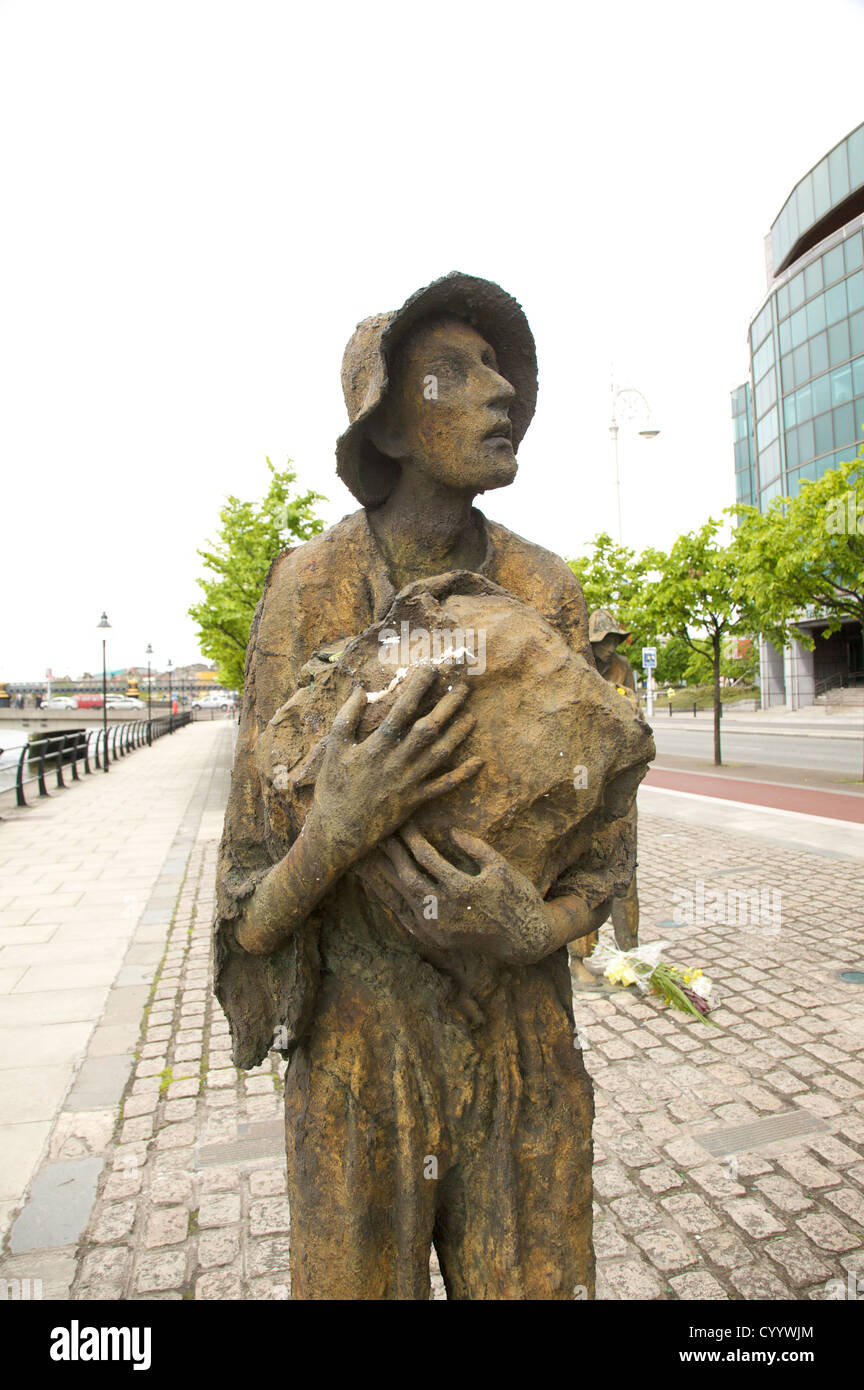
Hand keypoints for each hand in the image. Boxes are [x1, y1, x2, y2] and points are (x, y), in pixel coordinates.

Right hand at [306, 665, 482, 871]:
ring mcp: (408, 782)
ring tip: (473, 715)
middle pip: (428, 729)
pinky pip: (443, 787)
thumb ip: (346, 718)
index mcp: (376, 747)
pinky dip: (462, 775)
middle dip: (447, 706)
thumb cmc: (334, 788)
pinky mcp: (415, 801)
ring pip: (440, 754)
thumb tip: (359, 689)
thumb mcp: (333, 750)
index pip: (401, 711)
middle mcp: (396, 762)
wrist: (338, 832)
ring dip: (458, 734)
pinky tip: (479, 761)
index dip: (417, 688)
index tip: (430, 669)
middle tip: (463, 688)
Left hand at [370, 822, 551, 963]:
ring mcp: (439, 928)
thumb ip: (475, 847)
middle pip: (409, 877)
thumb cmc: (517, 896)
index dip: (413, 838)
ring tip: (377, 857)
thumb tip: (451, 831)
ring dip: (390, 876)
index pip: (426, 858)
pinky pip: (410, 917)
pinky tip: (388, 886)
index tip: (405, 823)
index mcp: (462, 889)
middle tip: (382, 836)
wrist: (524, 939)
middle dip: (394, 854)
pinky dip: (397, 901)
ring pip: (405, 898)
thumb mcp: (501, 866)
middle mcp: (445, 911)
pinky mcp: (437, 939)